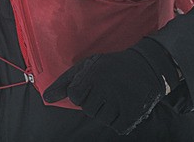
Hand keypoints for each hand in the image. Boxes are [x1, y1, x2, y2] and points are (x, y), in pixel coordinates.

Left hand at [42, 38, 179, 134]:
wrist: (147, 65)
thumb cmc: (110, 67)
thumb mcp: (86, 67)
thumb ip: (64, 83)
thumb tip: (45, 98)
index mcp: (92, 74)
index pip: (74, 96)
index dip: (81, 93)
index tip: (92, 85)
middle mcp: (105, 87)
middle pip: (88, 109)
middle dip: (95, 102)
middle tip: (107, 89)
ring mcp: (120, 101)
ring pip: (102, 119)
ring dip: (107, 111)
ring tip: (116, 96)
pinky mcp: (133, 113)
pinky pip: (117, 127)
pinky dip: (120, 120)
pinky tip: (124, 105)